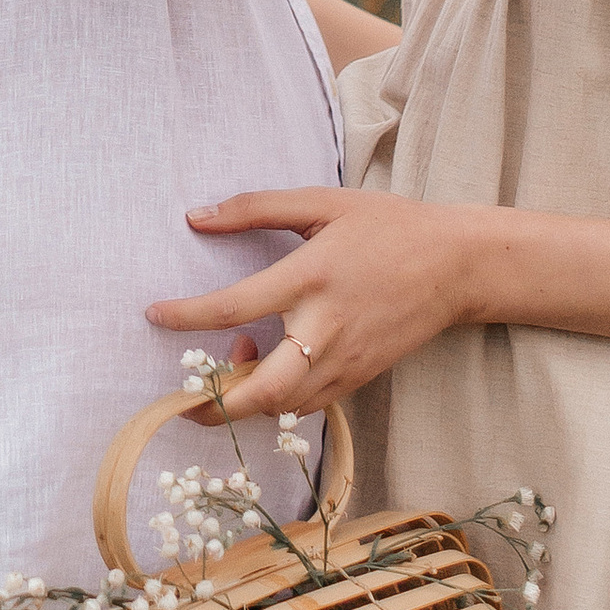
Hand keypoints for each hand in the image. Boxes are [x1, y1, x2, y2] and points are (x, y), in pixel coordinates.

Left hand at [148, 186, 485, 422]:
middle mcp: (325, 328)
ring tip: (233, 367)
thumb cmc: (387, 226)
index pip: (233, 307)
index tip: (153, 314)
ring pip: (283, 407)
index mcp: (310, 277)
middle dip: (214, 403)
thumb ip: (254, 207)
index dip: (187, 317)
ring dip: (246, 401)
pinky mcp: (360, 379)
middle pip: (261, 389)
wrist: (456, 265)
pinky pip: (308, 406)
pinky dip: (278, 402)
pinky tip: (270, 373)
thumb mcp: (322, 202)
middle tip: (181, 399)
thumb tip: (194, 215)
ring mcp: (345, 361)